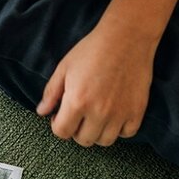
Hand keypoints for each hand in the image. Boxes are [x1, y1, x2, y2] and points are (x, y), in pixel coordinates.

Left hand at [36, 20, 155, 146]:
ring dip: (97, 132)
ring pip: (105, 141)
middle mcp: (99, 112)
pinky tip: (114, 115)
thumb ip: (51, 92)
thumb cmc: (92, 49)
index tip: (61, 116)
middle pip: (83, 140)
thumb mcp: (65, 67)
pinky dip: (120, 129)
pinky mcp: (137, 110)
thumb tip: (41, 112)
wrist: (126, 37)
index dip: (57, 125)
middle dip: (76, 130)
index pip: (62, 132)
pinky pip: (127, 134)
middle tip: (79, 115)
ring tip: (95, 116)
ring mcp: (120, 113)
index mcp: (77, 101)